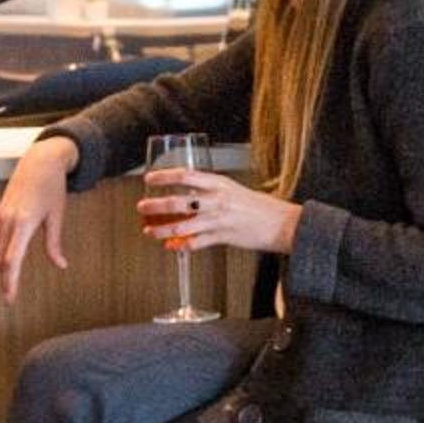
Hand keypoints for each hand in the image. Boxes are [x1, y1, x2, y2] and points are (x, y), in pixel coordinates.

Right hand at [0, 140, 73, 301]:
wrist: (40, 160)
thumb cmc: (52, 186)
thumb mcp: (57, 215)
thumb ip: (54, 243)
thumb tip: (60, 265)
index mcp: (24, 223)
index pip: (12, 260)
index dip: (10, 281)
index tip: (10, 297)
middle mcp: (9, 220)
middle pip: (1, 258)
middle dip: (4, 280)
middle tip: (8, 299)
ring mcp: (2, 216)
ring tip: (1, 287)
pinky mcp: (0, 212)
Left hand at [138, 167, 300, 256]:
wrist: (280, 223)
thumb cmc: (258, 206)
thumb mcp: (232, 189)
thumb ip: (210, 191)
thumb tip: (188, 193)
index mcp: (219, 184)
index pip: (186, 176)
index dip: (164, 177)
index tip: (150, 178)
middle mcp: (217, 201)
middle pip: (179, 202)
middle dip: (156, 206)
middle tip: (142, 206)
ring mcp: (219, 220)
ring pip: (183, 226)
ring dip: (162, 229)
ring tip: (149, 230)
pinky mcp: (223, 238)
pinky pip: (196, 243)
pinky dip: (182, 246)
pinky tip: (172, 246)